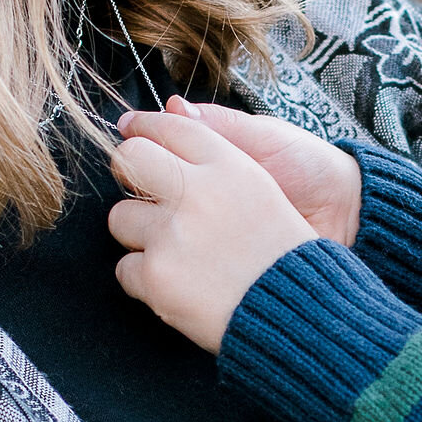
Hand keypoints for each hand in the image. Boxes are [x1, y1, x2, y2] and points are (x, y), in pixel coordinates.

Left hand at [109, 106, 320, 349]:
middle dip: (128, 172)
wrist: (302, 314)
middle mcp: (196, 193)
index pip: (171, 128)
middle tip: (143, 194)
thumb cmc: (287, 253)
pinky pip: (124, 269)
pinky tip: (179, 286)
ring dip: (139, 236)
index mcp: (229, 166)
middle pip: (129, 160)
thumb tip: (172, 107)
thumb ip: (219, 150)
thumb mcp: (264, 189)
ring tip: (175, 253)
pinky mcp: (156, 275)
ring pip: (120, 218)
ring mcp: (172, 234)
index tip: (134, 133)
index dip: (147, 130)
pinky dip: (146, 280)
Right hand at [154, 102, 363, 243]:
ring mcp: (204, 232)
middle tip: (148, 171)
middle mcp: (200, 197)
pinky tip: (177, 240)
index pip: (156, 150)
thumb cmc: (311, 168)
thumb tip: (170, 106)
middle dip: (141, 178)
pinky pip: (181, 259)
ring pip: (155, 225)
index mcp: (209, 163)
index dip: (140, 141)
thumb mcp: (266, 138)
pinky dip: (172, 252)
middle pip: (147, 188)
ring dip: (152, 215)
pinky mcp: (216, 263)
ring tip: (162, 203)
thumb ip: (219, 125)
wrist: (350, 216)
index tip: (128, 132)